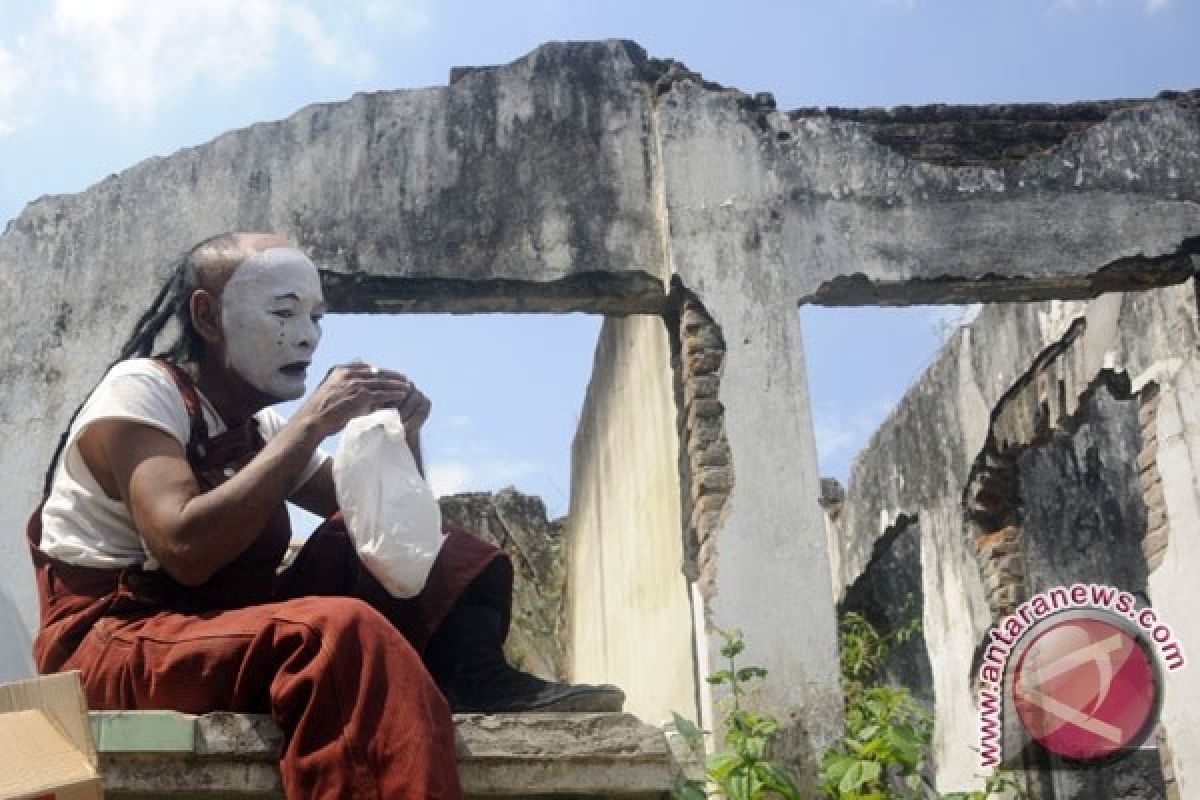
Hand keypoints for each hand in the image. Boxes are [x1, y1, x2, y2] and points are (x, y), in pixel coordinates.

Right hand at [293, 363, 421, 437]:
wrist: (313, 421)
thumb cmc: (319, 412)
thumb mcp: (329, 392)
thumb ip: (341, 387)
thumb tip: (353, 391)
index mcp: (339, 370)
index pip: (365, 367)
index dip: (379, 371)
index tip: (389, 373)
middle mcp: (347, 374)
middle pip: (375, 372)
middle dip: (391, 375)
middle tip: (403, 377)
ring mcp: (354, 384)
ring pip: (381, 382)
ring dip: (396, 384)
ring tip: (407, 386)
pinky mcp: (360, 396)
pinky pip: (381, 393)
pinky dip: (393, 394)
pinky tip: (402, 395)